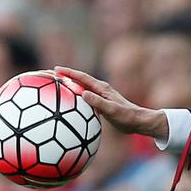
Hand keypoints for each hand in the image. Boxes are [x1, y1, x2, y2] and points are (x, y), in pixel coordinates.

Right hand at [54, 66, 168, 139]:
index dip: (69, 72)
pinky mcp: (102, 103)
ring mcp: (101, 96)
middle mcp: (101, 89)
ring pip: (82, 88)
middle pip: (80, 80)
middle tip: (51, 75)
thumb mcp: (111, 110)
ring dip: (70, 86)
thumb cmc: (126, 117)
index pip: (82, 77)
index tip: (56, 69)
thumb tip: (83, 94)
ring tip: (57, 88)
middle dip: (66, 76)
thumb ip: (98, 102)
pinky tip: (70, 106)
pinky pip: (85, 98)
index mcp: (102, 88)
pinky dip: (76, 98)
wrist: (138, 122)